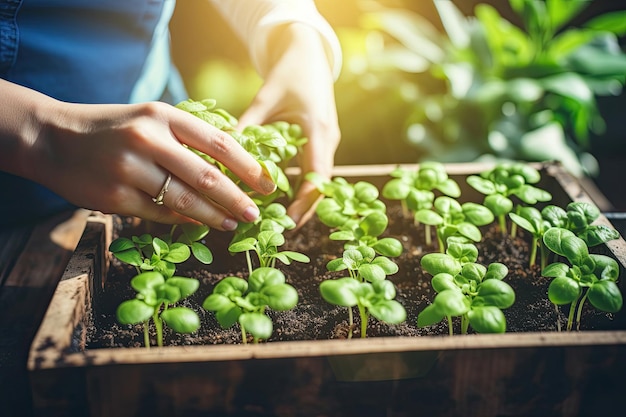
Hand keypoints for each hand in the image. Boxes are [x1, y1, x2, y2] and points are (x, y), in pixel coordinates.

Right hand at [19, 97, 275, 229]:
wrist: (54, 138)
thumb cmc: (114, 128)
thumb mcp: (150, 117)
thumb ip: (187, 136)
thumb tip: (234, 164)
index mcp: (163, 115)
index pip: (219, 142)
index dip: (248, 167)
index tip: (268, 183)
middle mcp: (148, 140)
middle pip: (207, 176)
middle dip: (238, 199)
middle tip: (257, 214)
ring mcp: (130, 170)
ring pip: (185, 200)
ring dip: (216, 216)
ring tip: (234, 224)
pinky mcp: (116, 197)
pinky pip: (160, 213)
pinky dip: (185, 221)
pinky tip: (201, 224)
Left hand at [237, 23, 340, 227]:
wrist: (309, 53)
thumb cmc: (289, 72)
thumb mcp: (265, 98)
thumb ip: (248, 127)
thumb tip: (222, 157)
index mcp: (319, 130)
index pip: (317, 177)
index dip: (305, 203)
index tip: (288, 222)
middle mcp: (328, 140)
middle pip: (320, 185)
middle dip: (303, 209)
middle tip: (280, 230)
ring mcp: (327, 141)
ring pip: (317, 179)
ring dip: (301, 200)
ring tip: (278, 221)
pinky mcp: (321, 140)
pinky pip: (312, 169)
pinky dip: (298, 185)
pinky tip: (279, 197)